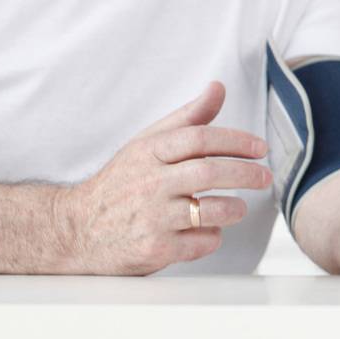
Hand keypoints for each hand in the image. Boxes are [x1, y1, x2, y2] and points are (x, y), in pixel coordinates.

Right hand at [56, 81, 271, 274]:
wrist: (75, 230)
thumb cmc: (120, 183)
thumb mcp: (147, 143)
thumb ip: (187, 118)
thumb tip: (218, 88)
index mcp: (149, 152)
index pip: (200, 138)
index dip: (236, 141)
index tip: (259, 148)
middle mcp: (150, 183)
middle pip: (209, 172)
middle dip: (246, 174)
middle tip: (264, 177)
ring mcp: (151, 218)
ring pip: (210, 210)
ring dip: (234, 208)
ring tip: (239, 207)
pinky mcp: (154, 250)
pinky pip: (200, 243)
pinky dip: (213, 237)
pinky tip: (209, 230)